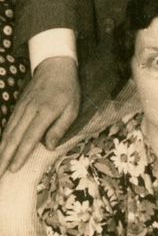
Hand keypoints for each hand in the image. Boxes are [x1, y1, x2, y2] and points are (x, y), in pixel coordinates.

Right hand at [0, 56, 80, 174]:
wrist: (54, 67)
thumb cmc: (68, 91)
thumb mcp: (72, 109)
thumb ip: (60, 128)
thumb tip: (48, 147)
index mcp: (44, 114)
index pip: (29, 138)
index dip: (20, 154)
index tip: (12, 168)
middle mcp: (28, 112)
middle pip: (13, 138)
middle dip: (4, 157)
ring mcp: (20, 109)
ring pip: (8, 133)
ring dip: (0, 150)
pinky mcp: (18, 107)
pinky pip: (8, 126)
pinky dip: (3, 139)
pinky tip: (1, 149)